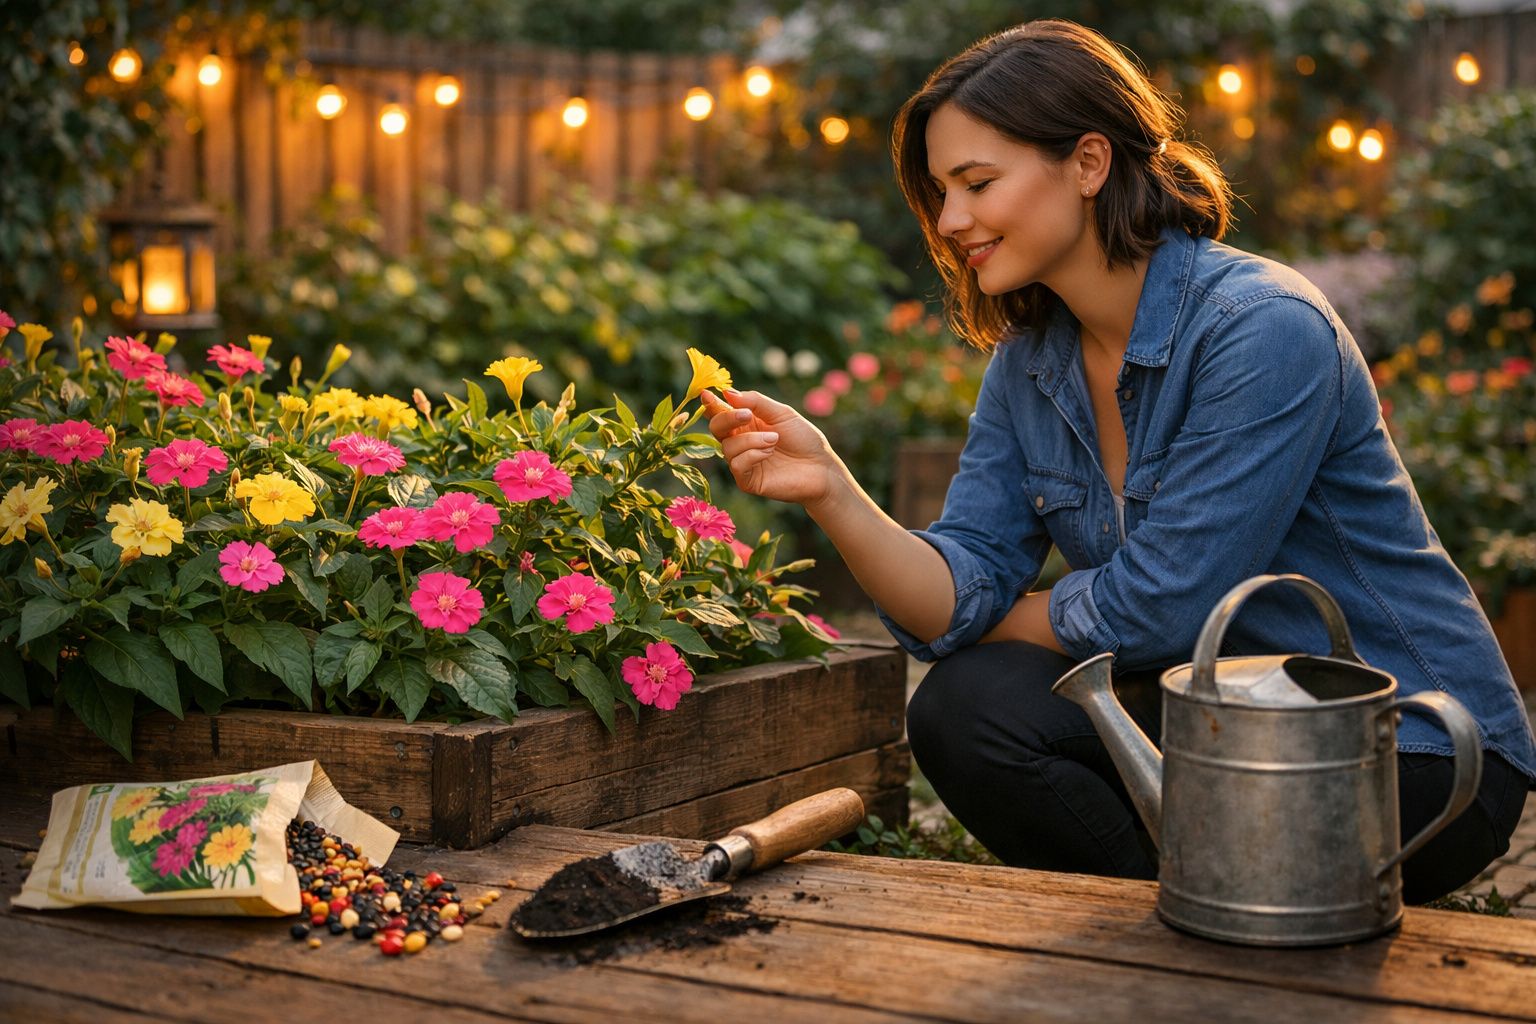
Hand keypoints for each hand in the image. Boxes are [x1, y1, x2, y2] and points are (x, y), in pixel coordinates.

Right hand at [702, 388, 841, 507]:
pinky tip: (769, 453)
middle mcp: (741, 442)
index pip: (722, 412)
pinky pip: (736, 464)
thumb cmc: (804, 439)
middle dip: (727, 418)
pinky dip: (752, 455)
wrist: (822, 467)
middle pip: (716, 428)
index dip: (711, 404)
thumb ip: (755, 402)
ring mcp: (743, 462)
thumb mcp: (781, 413)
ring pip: (727, 446)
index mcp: (747, 423)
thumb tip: (727, 393)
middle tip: (746, 415)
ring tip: (774, 440)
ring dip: (750, 440)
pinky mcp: (747, 481)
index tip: (706, 394)